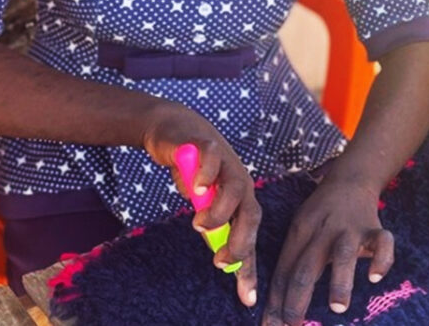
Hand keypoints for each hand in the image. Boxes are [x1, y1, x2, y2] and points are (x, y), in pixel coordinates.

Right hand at [142, 102, 261, 307]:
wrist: (176, 131)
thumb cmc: (195, 172)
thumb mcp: (202, 204)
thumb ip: (213, 227)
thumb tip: (223, 259)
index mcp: (242, 200)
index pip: (250, 238)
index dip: (249, 268)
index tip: (247, 298)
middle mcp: (240, 183)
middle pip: (251, 215)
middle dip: (241, 242)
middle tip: (223, 260)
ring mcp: (226, 163)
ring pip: (235, 189)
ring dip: (220, 211)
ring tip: (201, 225)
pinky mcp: (208, 145)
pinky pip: (212, 160)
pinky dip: (206, 175)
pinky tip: (197, 189)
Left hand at [262, 179, 392, 325]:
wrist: (351, 178)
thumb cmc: (320, 214)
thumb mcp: (299, 228)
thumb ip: (293, 261)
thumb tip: (278, 302)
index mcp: (300, 232)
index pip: (285, 270)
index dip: (277, 299)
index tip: (271, 325)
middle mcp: (322, 231)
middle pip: (306, 266)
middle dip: (297, 298)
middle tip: (292, 324)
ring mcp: (350, 229)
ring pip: (342, 255)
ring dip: (338, 281)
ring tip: (336, 307)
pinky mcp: (375, 228)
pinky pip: (382, 243)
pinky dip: (380, 259)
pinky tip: (374, 277)